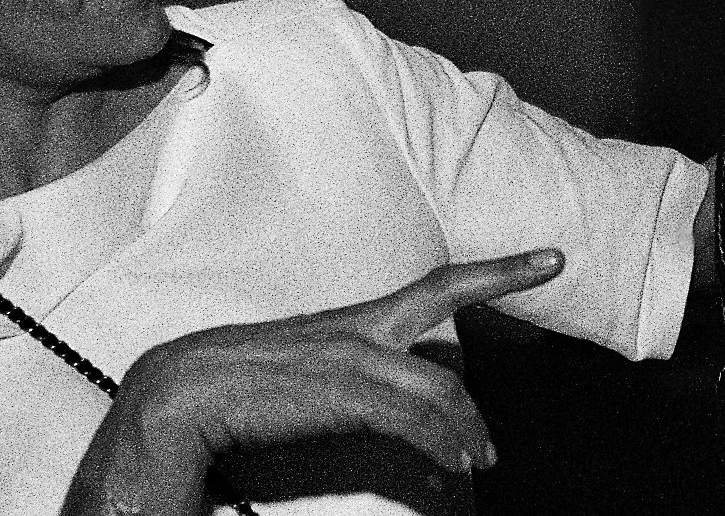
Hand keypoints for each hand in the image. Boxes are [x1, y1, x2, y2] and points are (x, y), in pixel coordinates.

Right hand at [63, 249, 563, 515]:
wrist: (177, 396)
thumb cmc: (232, 391)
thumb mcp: (301, 375)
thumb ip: (346, 385)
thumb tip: (380, 410)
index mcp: (351, 322)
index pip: (435, 287)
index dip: (496, 271)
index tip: (548, 257)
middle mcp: (357, 330)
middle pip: (445, 314)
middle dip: (502, 297)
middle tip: (546, 291)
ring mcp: (350, 357)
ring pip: (433, 384)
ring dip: (465, 426)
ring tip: (482, 460)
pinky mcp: (340, 391)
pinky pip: (407, 416)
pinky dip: (436, 442)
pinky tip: (452, 467)